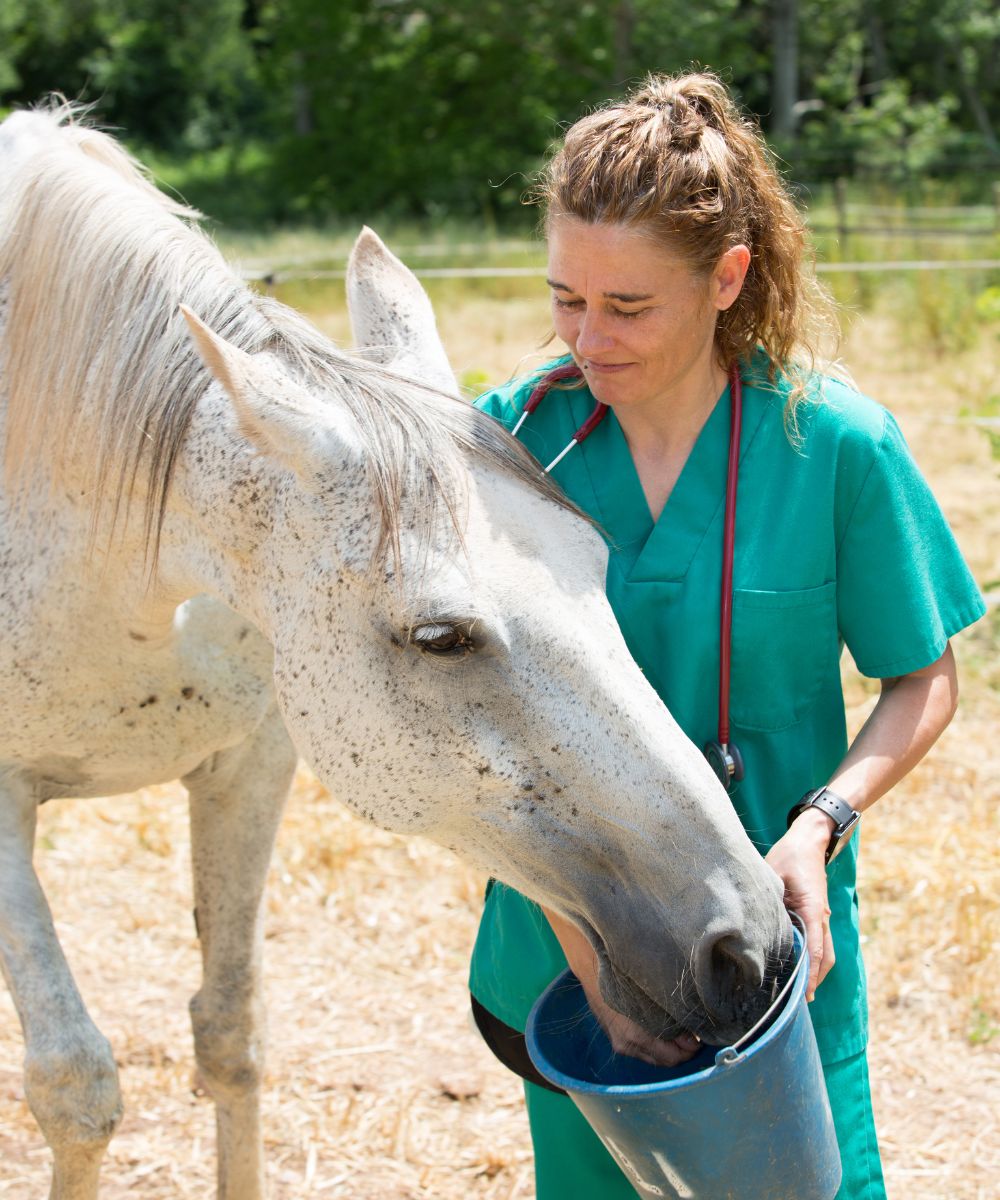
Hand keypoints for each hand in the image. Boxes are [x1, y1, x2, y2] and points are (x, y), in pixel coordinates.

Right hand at [542, 906, 700, 1066]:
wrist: (592, 965)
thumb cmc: (625, 973)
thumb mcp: (651, 991)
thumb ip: (672, 1014)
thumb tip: (692, 1033)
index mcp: (637, 1035)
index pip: (674, 1057)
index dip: (691, 1048)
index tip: (700, 1034)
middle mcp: (628, 1044)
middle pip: (666, 1061)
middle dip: (682, 1049)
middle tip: (693, 1032)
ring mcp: (620, 1044)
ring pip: (655, 1058)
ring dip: (670, 1048)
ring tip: (680, 1030)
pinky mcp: (616, 1039)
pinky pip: (643, 1052)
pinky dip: (656, 1045)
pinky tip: (662, 1029)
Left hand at [765, 808, 834, 1000]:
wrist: (810, 839)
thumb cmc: (790, 854)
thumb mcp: (773, 871)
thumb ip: (766, 895)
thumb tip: (751, 917)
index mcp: (812, 908)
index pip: (815, 947)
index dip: (810, 972)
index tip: (805, 993)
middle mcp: (821, 916)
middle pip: (825, 957)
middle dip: (814, 979)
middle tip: (799, 1003)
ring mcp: (821, 916)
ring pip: (825, 952)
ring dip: (816, 971)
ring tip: (799, 993)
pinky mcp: (817, 913)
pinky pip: (820, 941)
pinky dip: (814, 958)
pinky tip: (799, 967)